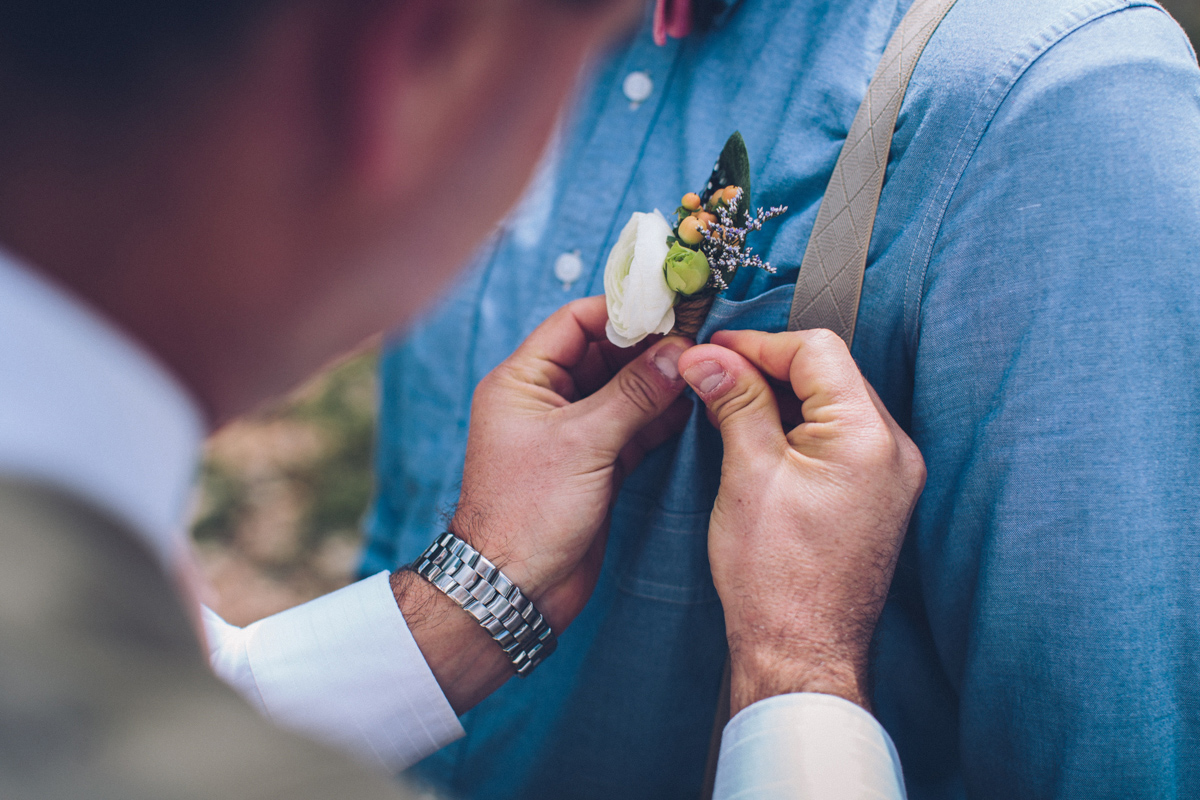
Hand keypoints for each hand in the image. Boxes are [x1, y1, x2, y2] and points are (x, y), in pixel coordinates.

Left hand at [394, 296, 691, 711]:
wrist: (514, 588)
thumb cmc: (527, 513)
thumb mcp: (583, 443)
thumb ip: (633, 394)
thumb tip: (676, 352)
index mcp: (523, 382)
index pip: (575, 323)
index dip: (621, 312)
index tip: (669, 309)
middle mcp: (545, 401)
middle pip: (603, 355)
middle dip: (648, 347)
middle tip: (696, 340)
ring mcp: (570, 434)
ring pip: (621, 392)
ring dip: (659, 382)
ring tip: (702, 369)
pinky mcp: (594, 464)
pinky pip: (631, 428)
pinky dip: (659, 418)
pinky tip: (692, 407)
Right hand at [679, 329, 925, 715]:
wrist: (800, 654)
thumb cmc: (777, 580)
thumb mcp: (748, 474)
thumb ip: (736, 402)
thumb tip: (709, 358)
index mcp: (868, 436)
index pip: (817, 351)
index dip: (759, 344)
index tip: (714, 353)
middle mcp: (893, 450)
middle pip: (829, 373)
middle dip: (768, 367)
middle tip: (713, 376)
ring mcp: (890, 476)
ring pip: (833, 404)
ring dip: (781, 396)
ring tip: (728, 405)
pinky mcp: (876, 497)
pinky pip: (839, 438)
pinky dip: (798, 428)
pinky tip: (758, 438)